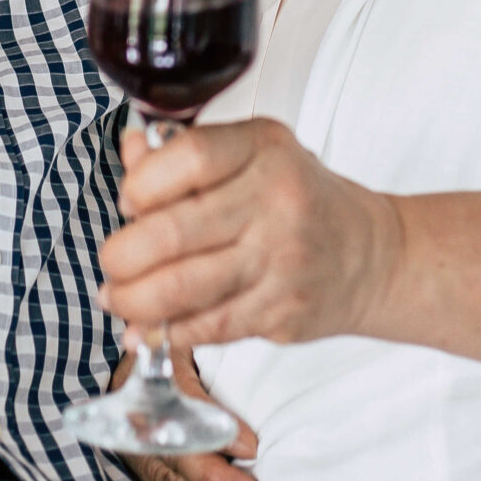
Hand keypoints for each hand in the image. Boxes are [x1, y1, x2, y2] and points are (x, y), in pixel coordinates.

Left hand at [99, 120, 401, 352]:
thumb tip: (129, 149)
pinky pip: (209, 327)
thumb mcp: (252, 155)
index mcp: (264, 148)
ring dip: (135, 301)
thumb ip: (184, 153)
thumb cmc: (298, 198)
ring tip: (117, 300)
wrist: (369, 254)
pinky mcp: (283, 310)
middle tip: (111, 264)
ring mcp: (282, 259)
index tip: (128, 201)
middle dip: (123, 255)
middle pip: (174, 230)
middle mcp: (277, 200)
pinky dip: (170, 331)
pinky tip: (152, 327)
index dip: (142, 183)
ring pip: (185, 288)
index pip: (190, 157)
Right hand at [114, 350, 260, 480]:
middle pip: (178, 462)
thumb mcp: (191, 355)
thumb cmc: (172, 363)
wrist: (129, 375)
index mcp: (151, 390)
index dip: (215, 433)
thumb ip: (214, 382)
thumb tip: (248, 437)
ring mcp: (135, 460)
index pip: (183, 414)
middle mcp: (138, 430)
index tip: (251, 447)